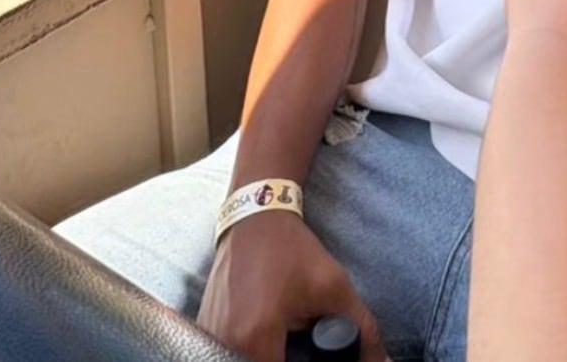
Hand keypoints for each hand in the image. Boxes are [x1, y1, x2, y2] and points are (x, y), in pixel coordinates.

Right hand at [197, 211, 387, 361]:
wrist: (254, 217)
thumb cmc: (292, 251)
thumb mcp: (333, 286)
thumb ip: (363, 331)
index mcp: (254, 337)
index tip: (314, 356)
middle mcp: (222, 342)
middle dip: (287, 359)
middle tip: (300, 345)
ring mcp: (208, 337)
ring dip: (265, 355)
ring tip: (285, 340)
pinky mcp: (203, 331)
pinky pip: (226, 354)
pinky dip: (248, 351)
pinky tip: (267, 338)